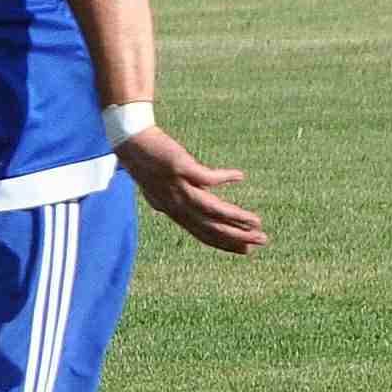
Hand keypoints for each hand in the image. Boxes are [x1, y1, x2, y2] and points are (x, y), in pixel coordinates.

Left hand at [113, 127, 266, 253]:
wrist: (129, 141)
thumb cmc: (147, 163)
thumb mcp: (161, 188)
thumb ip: (180, 198)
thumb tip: (198, 201)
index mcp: (172, 211)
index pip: (202, 234)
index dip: (225, 243)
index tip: (246, 250)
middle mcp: (174, 204)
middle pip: (209, 227)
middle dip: (237, 236)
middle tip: (262, 241)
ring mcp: (177, 187)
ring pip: (211, 209)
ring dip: (236, 217)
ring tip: (256, 221)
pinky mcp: (180, 168)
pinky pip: (208, 177)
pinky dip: (225, 178)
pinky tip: (240, 176)